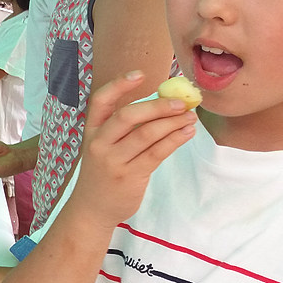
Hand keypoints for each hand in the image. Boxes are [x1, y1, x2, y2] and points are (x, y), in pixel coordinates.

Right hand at [65, 71, 196, 225]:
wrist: (92, 208)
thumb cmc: (103, 172)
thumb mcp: (103, 146)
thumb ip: (124, 128)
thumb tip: (163, 104)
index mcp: (91, 131)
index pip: (101, 101)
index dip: (119, 85)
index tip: (141, 74)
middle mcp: (99, 143)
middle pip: (127, 116)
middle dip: (157, 106)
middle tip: (181, 102)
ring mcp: (113, 161)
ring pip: (146, 135)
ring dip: (172, 123)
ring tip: (191, 117)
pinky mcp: (130, 176)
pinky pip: (156, 153)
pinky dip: (174, 140)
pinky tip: (186, 132)